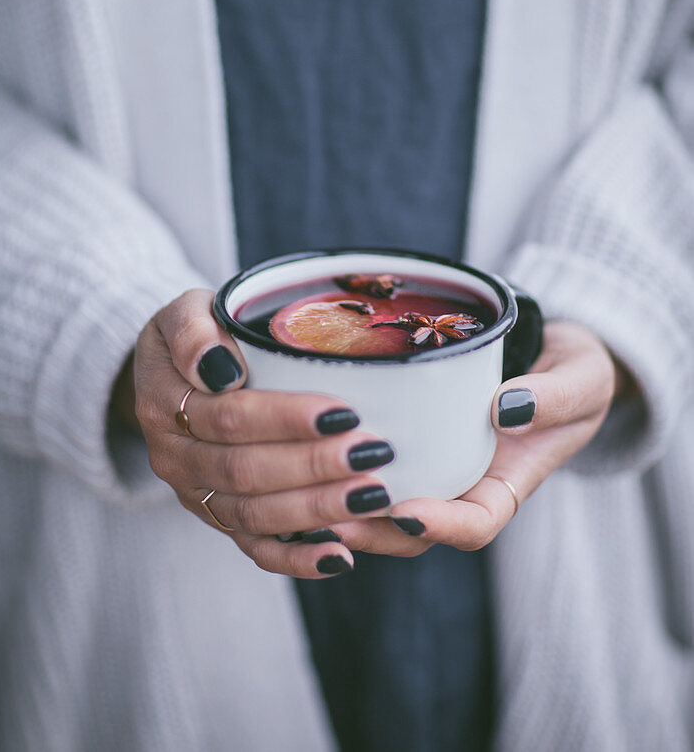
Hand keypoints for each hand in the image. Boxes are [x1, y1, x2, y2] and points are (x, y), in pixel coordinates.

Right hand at [130, 289, 395, 577]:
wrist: (174, 372)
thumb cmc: (196, 333)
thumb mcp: (184, 312)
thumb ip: (192, 332)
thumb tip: (220, 368)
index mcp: (164, 404)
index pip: (229, 417)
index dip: (286, 418)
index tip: (343, 412)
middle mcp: (175, 458)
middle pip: (245, 471)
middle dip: (314, 466)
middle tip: (373, 454)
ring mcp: (196, 495)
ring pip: (254, 515)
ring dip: (317, 510)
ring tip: (373, 496)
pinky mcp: (218, 519)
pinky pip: (255, 548)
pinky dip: (296, 559)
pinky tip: (341, 557)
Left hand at [330, 320, 629, 557]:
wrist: (553, 353)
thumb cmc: (574, 371)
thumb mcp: (581, 379)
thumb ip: (553, 397)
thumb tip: (504, 409)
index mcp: (507, 482)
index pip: (475, 524)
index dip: (440, 527)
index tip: (408, 515)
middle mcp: (462, 482)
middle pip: (413, 528)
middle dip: (372, 529)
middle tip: (333, 516)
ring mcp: (432, 463)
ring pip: (382, 502)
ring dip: (343, 504)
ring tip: (305, 490)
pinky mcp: (407, 435)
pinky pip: (371, 462)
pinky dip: (337, 464)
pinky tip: (302, 449)